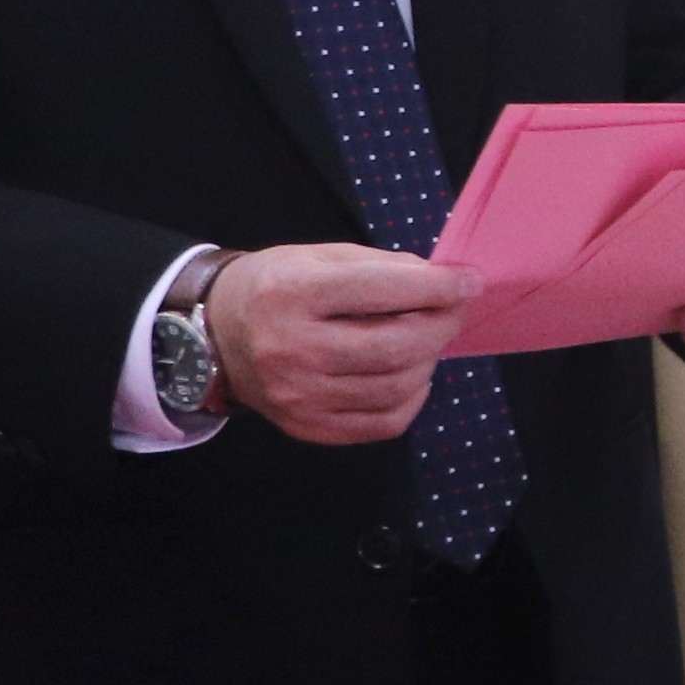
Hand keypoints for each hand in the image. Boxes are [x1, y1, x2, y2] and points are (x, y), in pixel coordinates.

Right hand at [207, 243, 475, 446]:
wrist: (216, 336)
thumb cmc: (277, 287)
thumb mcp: (320, 257)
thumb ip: (384, 267)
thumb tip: (445, 282)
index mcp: (293, 293)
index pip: (383, 291)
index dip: (439, 287)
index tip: (468, 282)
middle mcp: (291, 348)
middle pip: (395, 347)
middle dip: (441, 325)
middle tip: (453, 311)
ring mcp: (297, 394)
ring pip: (396, 387)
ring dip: (429, 360)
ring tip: (426, 340)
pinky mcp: (305, 426)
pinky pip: (382, 423)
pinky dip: (411, 398)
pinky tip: (409, 375)